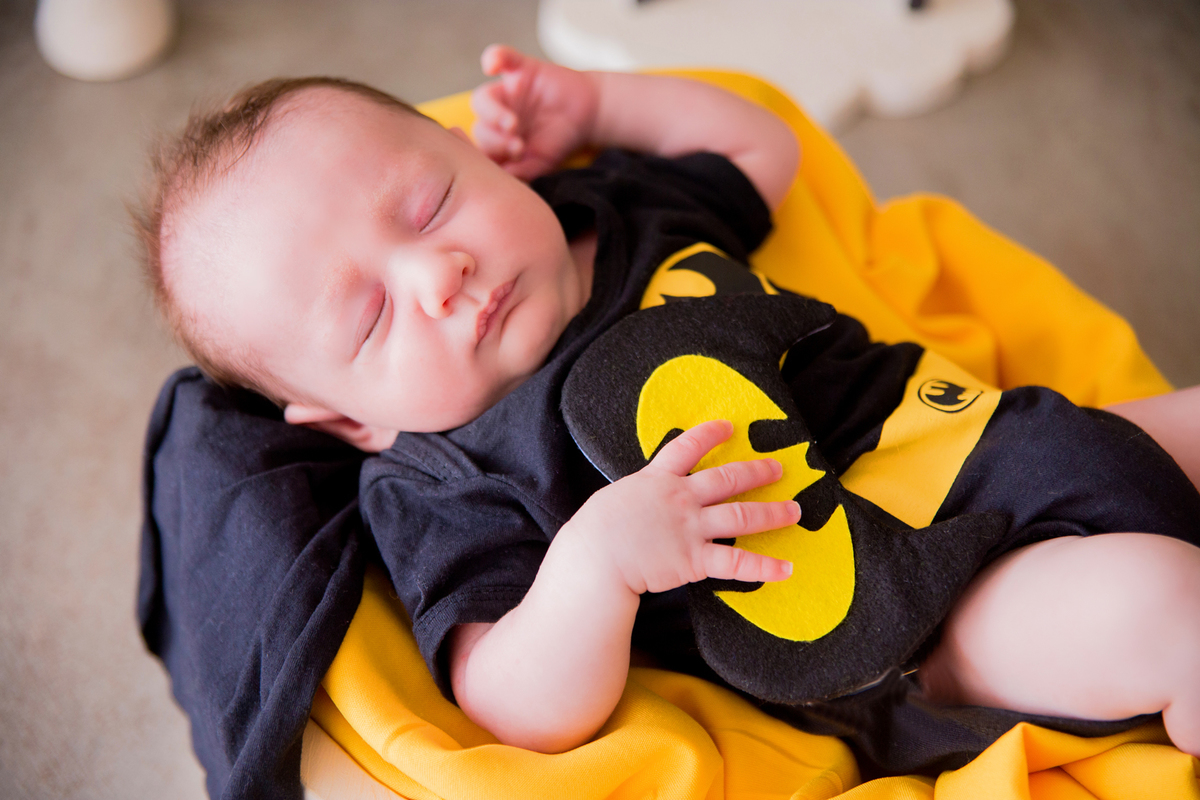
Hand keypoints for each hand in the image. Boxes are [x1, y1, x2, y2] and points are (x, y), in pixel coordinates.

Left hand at [471, 44, 598, 179]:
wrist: (591, 116)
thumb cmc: (562, 140)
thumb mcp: (541, 163)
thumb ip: (520, 172)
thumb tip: (500, 179)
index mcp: (497, 138)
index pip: (479, 148)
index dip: (489, 157)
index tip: (511, 163)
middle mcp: (496, 114)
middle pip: (479, 126)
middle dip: (495, 140)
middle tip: (517, 147)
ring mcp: (506, 91)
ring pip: (483, 99)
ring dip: (493, 113)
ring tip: (512, 125)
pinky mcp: (520, 68)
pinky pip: (500, 57)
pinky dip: (494, 57)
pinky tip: (491, 67)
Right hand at [563, 419, 799, 595]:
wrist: (595, 558)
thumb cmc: (594, 531)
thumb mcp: (616, 498)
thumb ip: (638, 495)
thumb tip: (643, 497)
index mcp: (657, 479)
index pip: (688, 447)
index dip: (710, 434)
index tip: (729, 426)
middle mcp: (680, 498)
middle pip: (727, 479)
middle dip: (756, 471)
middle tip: (778, 468)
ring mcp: (690, 528)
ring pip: (741, 516)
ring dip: (772, 513)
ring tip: (795, 511)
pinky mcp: (695, 560)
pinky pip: (737, 563)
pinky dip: (764, 567)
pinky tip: (787, 568)